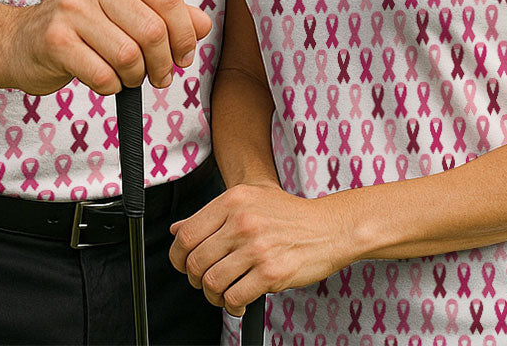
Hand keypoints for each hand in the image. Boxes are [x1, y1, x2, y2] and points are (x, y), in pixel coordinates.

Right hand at [5, 0, 210, 94]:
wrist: (20, 41)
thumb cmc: (81, 26)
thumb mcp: (125, 10)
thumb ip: (166, 15)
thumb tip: (204, 25)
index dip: (184, 34)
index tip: (184, 57)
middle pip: (152, 30)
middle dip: (162, 63)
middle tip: (159, 77)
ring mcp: (71, 8)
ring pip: (129, 56)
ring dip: (135, 77)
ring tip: (128, 77)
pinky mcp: (55, 39)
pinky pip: (103, 75)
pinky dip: (111, 87)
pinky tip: (104, 80)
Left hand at [169, 182, 349, 314]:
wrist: (329, 227)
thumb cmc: (289, 214)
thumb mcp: (249, 199)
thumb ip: (211, 215)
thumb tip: (177, 231)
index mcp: (232, 200)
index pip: (186, 235)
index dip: (178, 257)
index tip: (185, 266)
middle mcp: (242, 220)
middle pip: (196, 263)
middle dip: (197, 280)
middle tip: (208, 282)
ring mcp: (257, 247)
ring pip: (212, 283)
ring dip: (214, 296)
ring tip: (225, 293)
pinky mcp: (271, 273)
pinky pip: (235, 298)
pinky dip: (233, 307)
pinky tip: (241, 301)